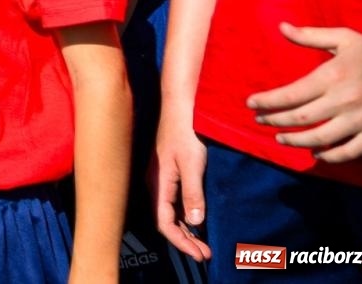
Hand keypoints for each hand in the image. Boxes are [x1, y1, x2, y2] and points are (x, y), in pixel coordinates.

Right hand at [152, 109, 210, 260]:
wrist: (180, 108)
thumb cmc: (185, 133)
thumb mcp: (192, 164)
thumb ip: (192, 194)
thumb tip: (195, 223)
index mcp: (158, 184)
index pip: (164, 222)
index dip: (181, 242)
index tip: (200, 254)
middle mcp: (156, 184)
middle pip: (166, 220)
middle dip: (185, 240)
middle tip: (206, 254)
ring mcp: (161, 178)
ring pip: (170, 212)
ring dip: (186, 229)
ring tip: (203, 243)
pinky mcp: (169, 172)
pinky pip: (173, 202)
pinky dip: (185, 216)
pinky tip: (196, 220)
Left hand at [248, 24, 361, 162]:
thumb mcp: (344, 38)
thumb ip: (310, 36)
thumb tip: (281, 27)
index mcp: (333, 75)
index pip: (291, 94)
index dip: (267, 101)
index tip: (250, 104)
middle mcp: (345, 99)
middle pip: (301, 117)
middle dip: (275, 121)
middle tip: (260, 120)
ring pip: (321, 138)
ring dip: (295, 141)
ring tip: (280, 138)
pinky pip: (349, 152)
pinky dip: (330, 156)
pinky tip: (315, 153)